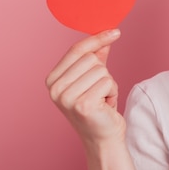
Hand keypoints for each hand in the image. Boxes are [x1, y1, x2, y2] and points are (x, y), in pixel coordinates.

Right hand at [46, 29, 124, 146]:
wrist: (103, 138)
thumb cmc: (98, 108)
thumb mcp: (94, 79)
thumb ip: (97, 57)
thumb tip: (107, 34)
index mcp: (52, 79)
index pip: (76, 50)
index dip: (97, 39)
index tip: (115, 32)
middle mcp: (55, 88)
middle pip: (91, 58)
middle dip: (103, 72)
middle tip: (99, 91)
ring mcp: (67, 97)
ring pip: (101, 70)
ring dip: (109, 84)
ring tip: (102, 99)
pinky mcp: (82, 105)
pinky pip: (108, 82)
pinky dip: (112, 92)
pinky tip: (105, 105)